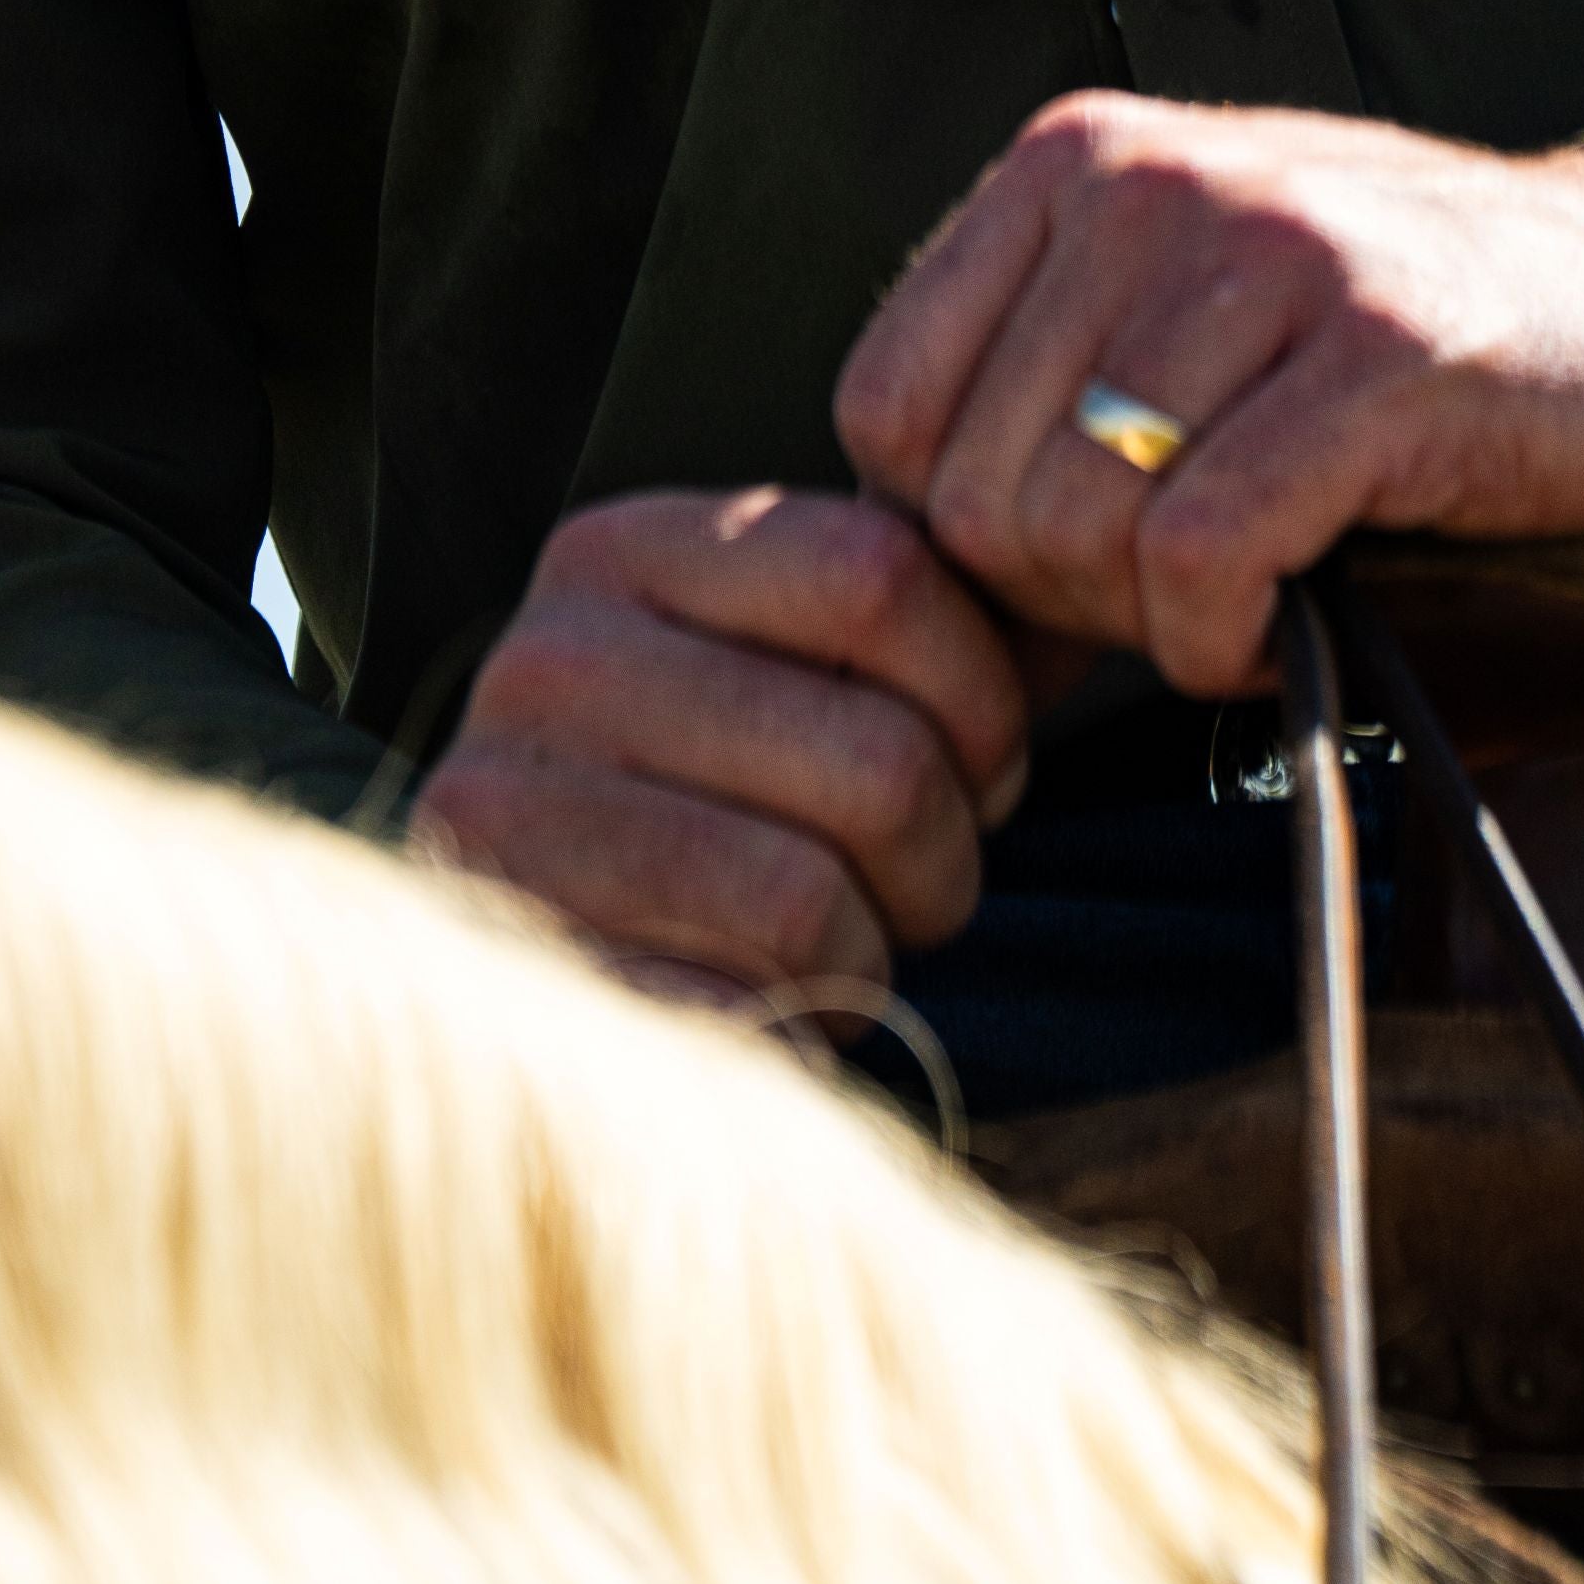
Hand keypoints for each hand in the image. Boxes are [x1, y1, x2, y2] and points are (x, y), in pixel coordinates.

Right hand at [407, 480, 1049, 1016]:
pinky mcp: (524, 982)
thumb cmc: (712, 805)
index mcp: (621, 553)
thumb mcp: (784, 665)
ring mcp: (511, 826)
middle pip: (877, 756)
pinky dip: (790, 1030)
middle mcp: (546, 666)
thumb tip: (1072, 589)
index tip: (979, 759)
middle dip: (942, 850)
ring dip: (868, 949)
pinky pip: (735, 1017)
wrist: (544, 999)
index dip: (980, 688)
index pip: (879, 571)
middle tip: (913, 880)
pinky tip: (761, 1005)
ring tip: (832, 941)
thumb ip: (906, 617)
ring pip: (812, 898)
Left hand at [832, 97, 1583, 699]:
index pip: (886, 409)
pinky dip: (1227, 640)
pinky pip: (1204, 560)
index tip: (1070, 576)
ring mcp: (1271, 261)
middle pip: (975, 498)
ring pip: (1077, 534)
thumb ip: (1039, 390)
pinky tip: (1286, 621)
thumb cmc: (1403, 336)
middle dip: (1063, 602)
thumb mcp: (1187, 303)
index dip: (960, 542)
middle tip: (1180, 592)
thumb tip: (896, 581)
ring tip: (1244, 590)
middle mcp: (1152, 183)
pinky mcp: (1380, 360)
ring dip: (1152, 625)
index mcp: (1077, 160)